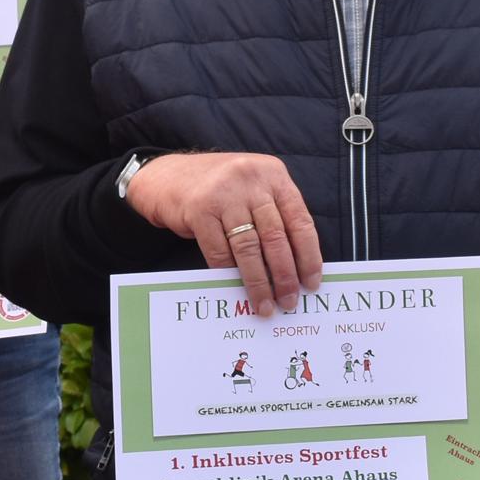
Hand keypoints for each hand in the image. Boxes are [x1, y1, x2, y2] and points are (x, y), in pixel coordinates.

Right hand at [122, 152, 321, 315]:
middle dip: (285, 275)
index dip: (308, 256)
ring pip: (248, 248)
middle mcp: (251, 181)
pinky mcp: (199, 210)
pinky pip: (219, 251)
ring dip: (259, 282)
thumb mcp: (253, 189)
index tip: (311, 282)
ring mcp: (224, 194)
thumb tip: (296, 265)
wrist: (167, 176)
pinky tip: (235, 288)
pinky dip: (229, 274)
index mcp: (273, 175)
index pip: (300, 221)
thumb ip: (275, 215)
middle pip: (276, 237)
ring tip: (264, 304)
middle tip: (289, 300)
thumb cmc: (218, 189)